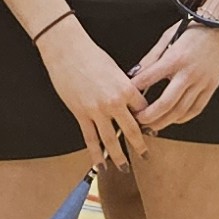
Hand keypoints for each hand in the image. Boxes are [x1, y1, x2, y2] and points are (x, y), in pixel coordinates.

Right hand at [38, 20, 148, 168]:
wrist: (67, 50)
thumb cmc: (90, 54)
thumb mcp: (115, 69)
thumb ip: (123, 87)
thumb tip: (128, 99)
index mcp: (126, 88)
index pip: (143, 110)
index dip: (148, 120)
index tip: (150, 129)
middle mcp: (114, 102)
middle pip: (132, 130)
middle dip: (140, 145)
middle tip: (146, 155)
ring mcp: (97, 110)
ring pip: (111, 140)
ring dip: (119, 156)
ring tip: (124, 168)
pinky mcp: (81, 114)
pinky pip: (90, 139)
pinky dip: (96, 154)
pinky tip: (99, 164)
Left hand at [132, 21, 218, 130]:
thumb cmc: (194, 29)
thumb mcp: (168, 37)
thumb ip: (151, 57)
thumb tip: (135, 73)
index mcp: (175, 58)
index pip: (149, 78)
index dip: (135, 89)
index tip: (125, 97)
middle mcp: (188, 73)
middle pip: (166, 102)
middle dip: (149, 115)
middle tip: (137, 120)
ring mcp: (201, 82)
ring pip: (181, 110)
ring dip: (164, 121)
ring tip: (152, 125)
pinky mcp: (211, 86)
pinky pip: (196, 108)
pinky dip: (183, 118)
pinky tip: (173, 119)